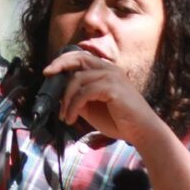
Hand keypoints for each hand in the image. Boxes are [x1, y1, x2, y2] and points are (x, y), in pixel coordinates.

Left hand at [42, 49, 161, 144]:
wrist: (142, 132)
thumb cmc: (119, 121)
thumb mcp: (92, 107)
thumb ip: (78, 98)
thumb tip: (59, 95)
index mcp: (106, 71)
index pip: (81, 57)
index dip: (63, 61)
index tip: (48, 71)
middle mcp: (110, 69)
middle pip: (79, 58)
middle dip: (59, 64)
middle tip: (47, 75)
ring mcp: (112, 76)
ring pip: (78, 79)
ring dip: (66, 99)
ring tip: (65, 116)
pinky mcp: (113, 87)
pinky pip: (84, 92)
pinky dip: (73, 105)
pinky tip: (71, 118)